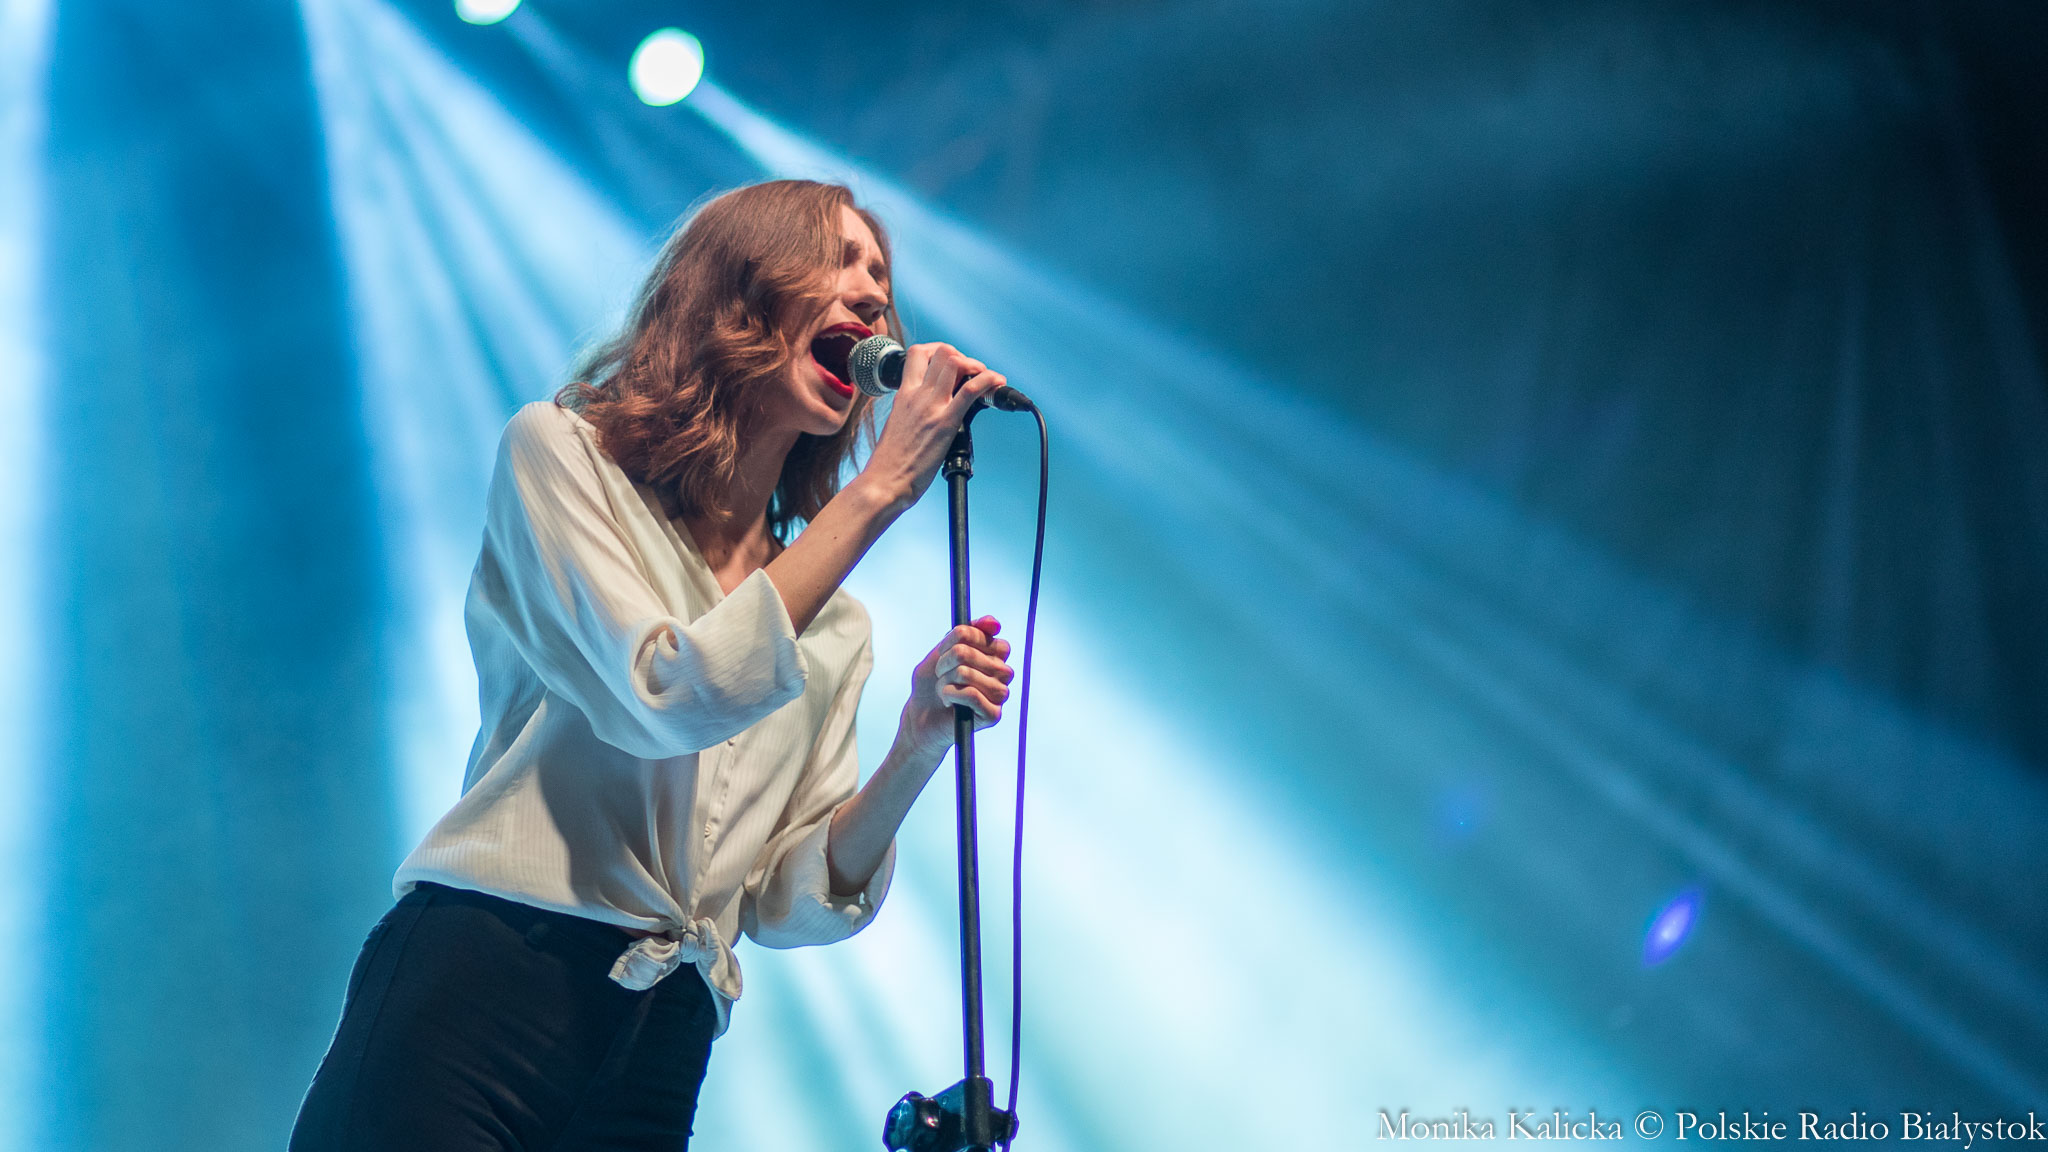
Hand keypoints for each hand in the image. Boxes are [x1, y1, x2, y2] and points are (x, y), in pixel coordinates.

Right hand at [857, 343, 1008, 511]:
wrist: (883, 481)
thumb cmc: (890, 462)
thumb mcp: (898, 425)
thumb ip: (914, 412)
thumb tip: (930, 413)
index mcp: (904, 394)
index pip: (918, 353)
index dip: (939, 350)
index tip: (952, 363)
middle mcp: (917, 395)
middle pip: (942, 353)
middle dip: (963, 357)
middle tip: (974, 374)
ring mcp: (931, 406)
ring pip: (956, 363)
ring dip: (977, 366)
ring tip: (987, 378)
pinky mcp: (945, 422)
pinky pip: (970, 390)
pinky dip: (989, 380)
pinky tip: (997, 383)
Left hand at [898, 616, 1013, 761]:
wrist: (920, 716)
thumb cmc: (933, 682)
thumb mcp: (943, 649)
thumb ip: (967, 632)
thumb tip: (995, 622)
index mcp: (996, 653)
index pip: (980, 632)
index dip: (954, 640)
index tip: (944, 652)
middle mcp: (1003, 672)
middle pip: (966, 653)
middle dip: (943, 663)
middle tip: (941, 675)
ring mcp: (1001, 694)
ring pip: (965, 674)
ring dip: (945, 681)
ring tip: (944, 690)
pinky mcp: (994, 714)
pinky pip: (970, 694)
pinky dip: (950, 695)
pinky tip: (948, 702)